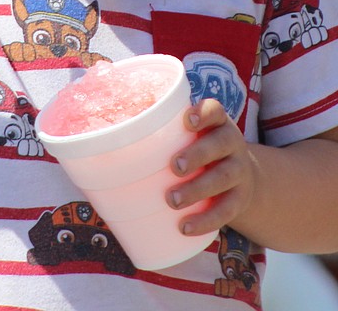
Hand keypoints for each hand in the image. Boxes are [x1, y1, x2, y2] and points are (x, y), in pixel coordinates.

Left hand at [165, 99, 255, 236]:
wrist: (242, 180)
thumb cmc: (198, 154)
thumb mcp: (187, 138)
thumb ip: (155, 136)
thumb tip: (94, 144)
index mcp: (215, 123)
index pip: (215, 111)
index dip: (204, 113)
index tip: (187, 120)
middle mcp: (231, 143)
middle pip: (221, 143)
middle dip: (197, 154)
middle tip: (174, 166)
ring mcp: (239, 171)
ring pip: (223, 177)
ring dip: (198, 189)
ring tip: (172, 200)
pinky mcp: (240, 199)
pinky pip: (227, 210)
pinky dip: (206, 220)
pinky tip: (185, 227)